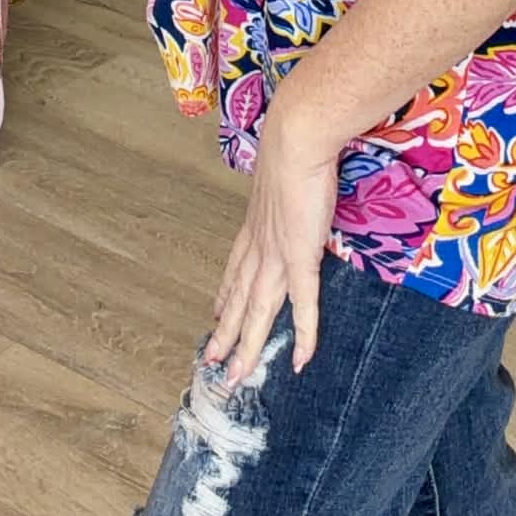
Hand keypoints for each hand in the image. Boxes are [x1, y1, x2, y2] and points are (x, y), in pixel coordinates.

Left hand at [205, 92, 338, 384]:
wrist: (297, 138)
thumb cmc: (294, 144)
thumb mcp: (284, 168)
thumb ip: (285, 182)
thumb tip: (291, 175)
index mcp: (255, 225)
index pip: (235, 270)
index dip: (225, 295)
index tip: (215, 314)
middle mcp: (259, 245)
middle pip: (239, 299)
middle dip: (225, 333)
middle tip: (212, 362)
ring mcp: (277, 255)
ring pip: (258, 312)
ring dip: (246, 347)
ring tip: (235, 377)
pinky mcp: (299, 258)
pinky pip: (303, 306)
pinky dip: (304, 335)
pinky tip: (300, 361)